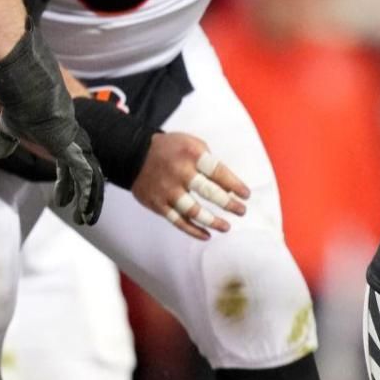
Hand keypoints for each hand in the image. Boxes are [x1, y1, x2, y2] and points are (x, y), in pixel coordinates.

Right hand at [0, 29, 103, 224]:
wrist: (28, 91)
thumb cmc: (21, 105)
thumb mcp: (11, 127)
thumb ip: (8, 140)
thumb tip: (0, 151)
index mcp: (61, 140)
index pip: (70, 166)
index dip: (67, 184)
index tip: (63, 200)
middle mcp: (73, 144)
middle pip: (87, 174)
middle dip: (84, 196)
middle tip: (81, 215)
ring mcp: (76, 147)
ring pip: (91, 179)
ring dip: (89, 200)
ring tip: (85, 219)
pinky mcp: (74, 150)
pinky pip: (86, 178)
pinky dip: (86, 195)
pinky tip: (83, 209)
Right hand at [132, 132, 249, 240]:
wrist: (133, 154)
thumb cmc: (171, 150)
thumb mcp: (192, 144)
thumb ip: (210, 162)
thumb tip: (230, 187)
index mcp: (191, 154)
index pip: (218, 171)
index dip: (234, 185)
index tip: (246, 195)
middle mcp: (179, 172)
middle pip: (208, 191)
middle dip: (228, 204)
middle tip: (241, 211)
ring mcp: (167, 189)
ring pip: (193, 211)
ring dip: (212, 221)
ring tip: (227, 227)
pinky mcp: (157, 203)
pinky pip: (177, 221)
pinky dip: (193, 230)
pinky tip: (206, 235)